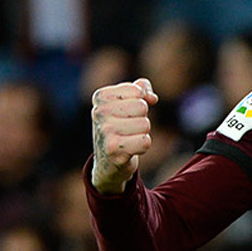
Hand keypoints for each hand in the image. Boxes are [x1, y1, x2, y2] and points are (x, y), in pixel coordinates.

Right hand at [89, 78, 157, 193]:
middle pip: (142, 107)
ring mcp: (105, 131)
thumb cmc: (120, 127)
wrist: (107, 162)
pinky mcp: (113, 149)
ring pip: (145, 124)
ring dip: (142, 133)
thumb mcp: (127, 103)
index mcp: (101, 97)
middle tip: (129, 129)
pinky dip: (143, 146)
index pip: (137, 91)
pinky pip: (145, 142)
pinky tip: (130, 149)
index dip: (140, 102)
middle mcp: (99, 112)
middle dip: (142, 119)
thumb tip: (152, 98)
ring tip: (128, 139)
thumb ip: (141, 89)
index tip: (128, 113)